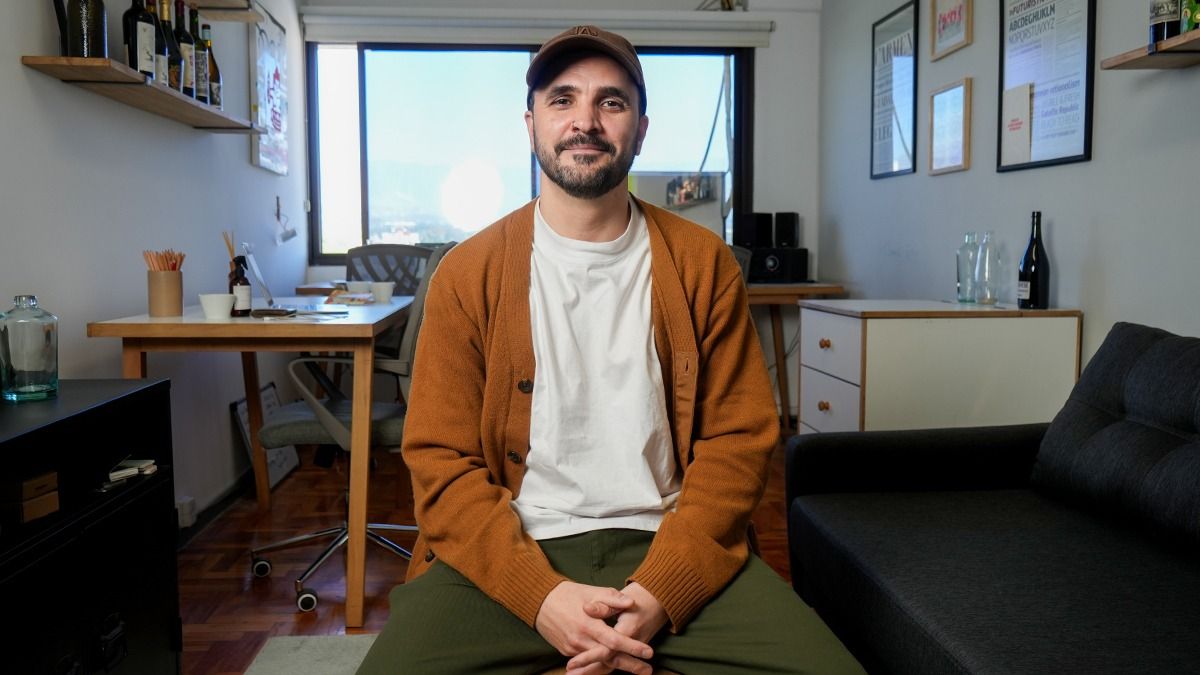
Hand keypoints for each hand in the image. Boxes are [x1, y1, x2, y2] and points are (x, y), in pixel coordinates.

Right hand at [536, 581, 653, 674]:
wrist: (540, 601)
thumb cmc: (569, 594)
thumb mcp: (592, 591)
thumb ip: (612, 598)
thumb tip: (631, 604)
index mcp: (589, 624)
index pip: (614, 640)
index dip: (632, 647)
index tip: (649, 652)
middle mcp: (581, 640)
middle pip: (609, 658)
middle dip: (630, 665)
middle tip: (649, 670)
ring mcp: (573, 648)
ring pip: (598, 662)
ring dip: (617, 667)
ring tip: (637, 671)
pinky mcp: (567, 651)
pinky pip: (587, 662)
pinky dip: (601, 665)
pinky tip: (615, 666)